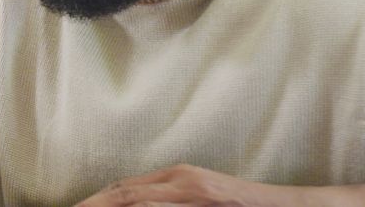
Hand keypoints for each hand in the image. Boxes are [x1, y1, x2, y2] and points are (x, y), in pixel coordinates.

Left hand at [76, 164, 303, 205]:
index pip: (124, 189)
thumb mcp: (200, 197)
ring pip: (136, 198)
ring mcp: (190, 189)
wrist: (286, 206)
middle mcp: (178, 178)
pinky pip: (158, 204)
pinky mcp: (204, 195)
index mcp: (174, 176)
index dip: (97, 201)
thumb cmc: (241, 206)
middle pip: (123, 192)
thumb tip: (134, 201)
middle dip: (94, 204)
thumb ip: (169, 200)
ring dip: (108, 205)